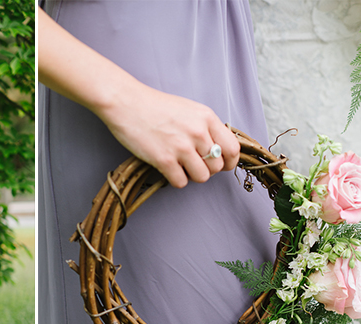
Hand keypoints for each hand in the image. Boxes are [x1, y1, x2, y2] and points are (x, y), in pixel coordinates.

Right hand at [98, 84, 239, 187]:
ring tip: (180, 166)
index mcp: (207, 118)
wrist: (127, 103)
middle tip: (193, 164)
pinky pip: (180, 182)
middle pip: (217, 166)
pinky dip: (175, 179)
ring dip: (191, 176)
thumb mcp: (189, 109)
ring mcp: (181, 147)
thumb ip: (205, 127)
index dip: (229, 162)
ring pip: (201, 177)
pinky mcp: (164, 160)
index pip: (232, 149)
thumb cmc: (154, 106)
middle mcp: (198, 132)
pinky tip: (167, 169)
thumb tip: (216, 148)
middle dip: (206, 169)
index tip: (223, 166)